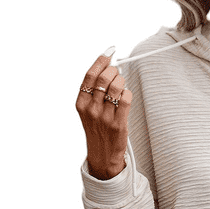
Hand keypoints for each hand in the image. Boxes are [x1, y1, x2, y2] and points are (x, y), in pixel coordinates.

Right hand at [75, 48, 132, 179]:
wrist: (102, 156)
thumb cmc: (98, 131)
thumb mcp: (88, 112)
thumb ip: (93, 93)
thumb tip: (107, 68)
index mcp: (81, 103)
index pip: (90, 75)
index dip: (101, 60)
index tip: (109, 52)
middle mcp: (91, 109)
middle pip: (104, 78)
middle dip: (114, 70)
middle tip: (118, 72)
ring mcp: (105, 117)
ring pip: (116, 87)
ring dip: (122, 81)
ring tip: (122, 84)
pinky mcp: (118, 124)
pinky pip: (126, 99)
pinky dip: (128, 93)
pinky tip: (126, 96)